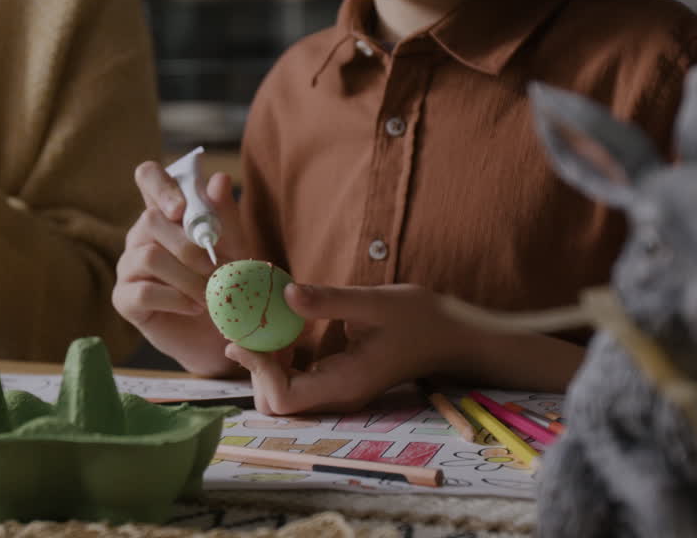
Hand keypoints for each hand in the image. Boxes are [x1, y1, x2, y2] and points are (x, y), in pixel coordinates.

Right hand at [112, 161, 247, 375]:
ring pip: (148, 256)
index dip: (160, 185)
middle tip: (215, 269)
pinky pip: (142, 291)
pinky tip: (195, 307)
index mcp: (165, 214)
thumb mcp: (234, 248)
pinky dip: (175, 299)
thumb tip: (217, 179)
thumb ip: (225, 216)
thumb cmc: (226, 283)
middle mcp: (141, 236)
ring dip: (186, 277)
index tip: (182, 208)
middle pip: (150, 220)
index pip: (148, 177)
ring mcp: (128, 267)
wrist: (222, 333)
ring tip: (210, 295)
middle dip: (188, 246)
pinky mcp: (124, 299)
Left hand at [225, 284, 463, 414]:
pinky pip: (297, 384)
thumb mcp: (374, 302)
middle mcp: (338, 396)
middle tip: (253, 330)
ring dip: (267, 366)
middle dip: (257, 370)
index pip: (283, 399)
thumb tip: (286, 293)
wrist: (450, 336)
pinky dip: (282, 363)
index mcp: (345, 383)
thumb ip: (329, 300)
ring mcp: (338, 393)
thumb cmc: (419, 318)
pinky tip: (289, 334)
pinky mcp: (337, 383)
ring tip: (270, 328)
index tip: (246, 337)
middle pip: (276, 404)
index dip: (258, 371)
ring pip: (283, 397)